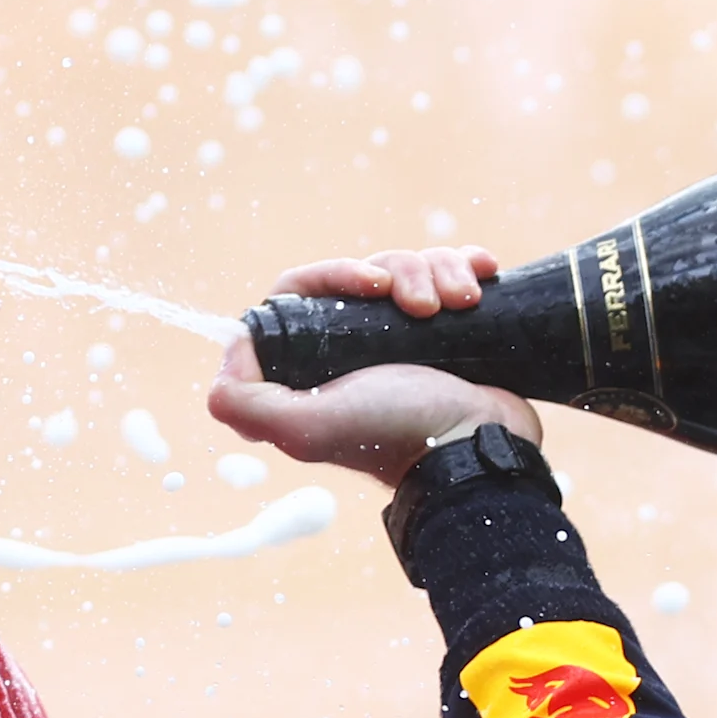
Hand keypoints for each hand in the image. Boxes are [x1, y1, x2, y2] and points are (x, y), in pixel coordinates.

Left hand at [208, 247, 541, 487]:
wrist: (482, 449)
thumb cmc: (398, 436)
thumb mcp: (308, 428)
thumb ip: (247, 403)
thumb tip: (233, 345)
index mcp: (314, 366)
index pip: (303, 290)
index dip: (334, 276)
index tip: (370, 286)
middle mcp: (355, 350)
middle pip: (365, 273)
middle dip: (401, 275)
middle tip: (425, 308)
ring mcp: (405, 339)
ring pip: (411, 268)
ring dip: (440, 274)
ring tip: (461, 304)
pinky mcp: (449, 330)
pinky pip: (450, 273)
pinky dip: (466, 268)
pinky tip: (483, 275)